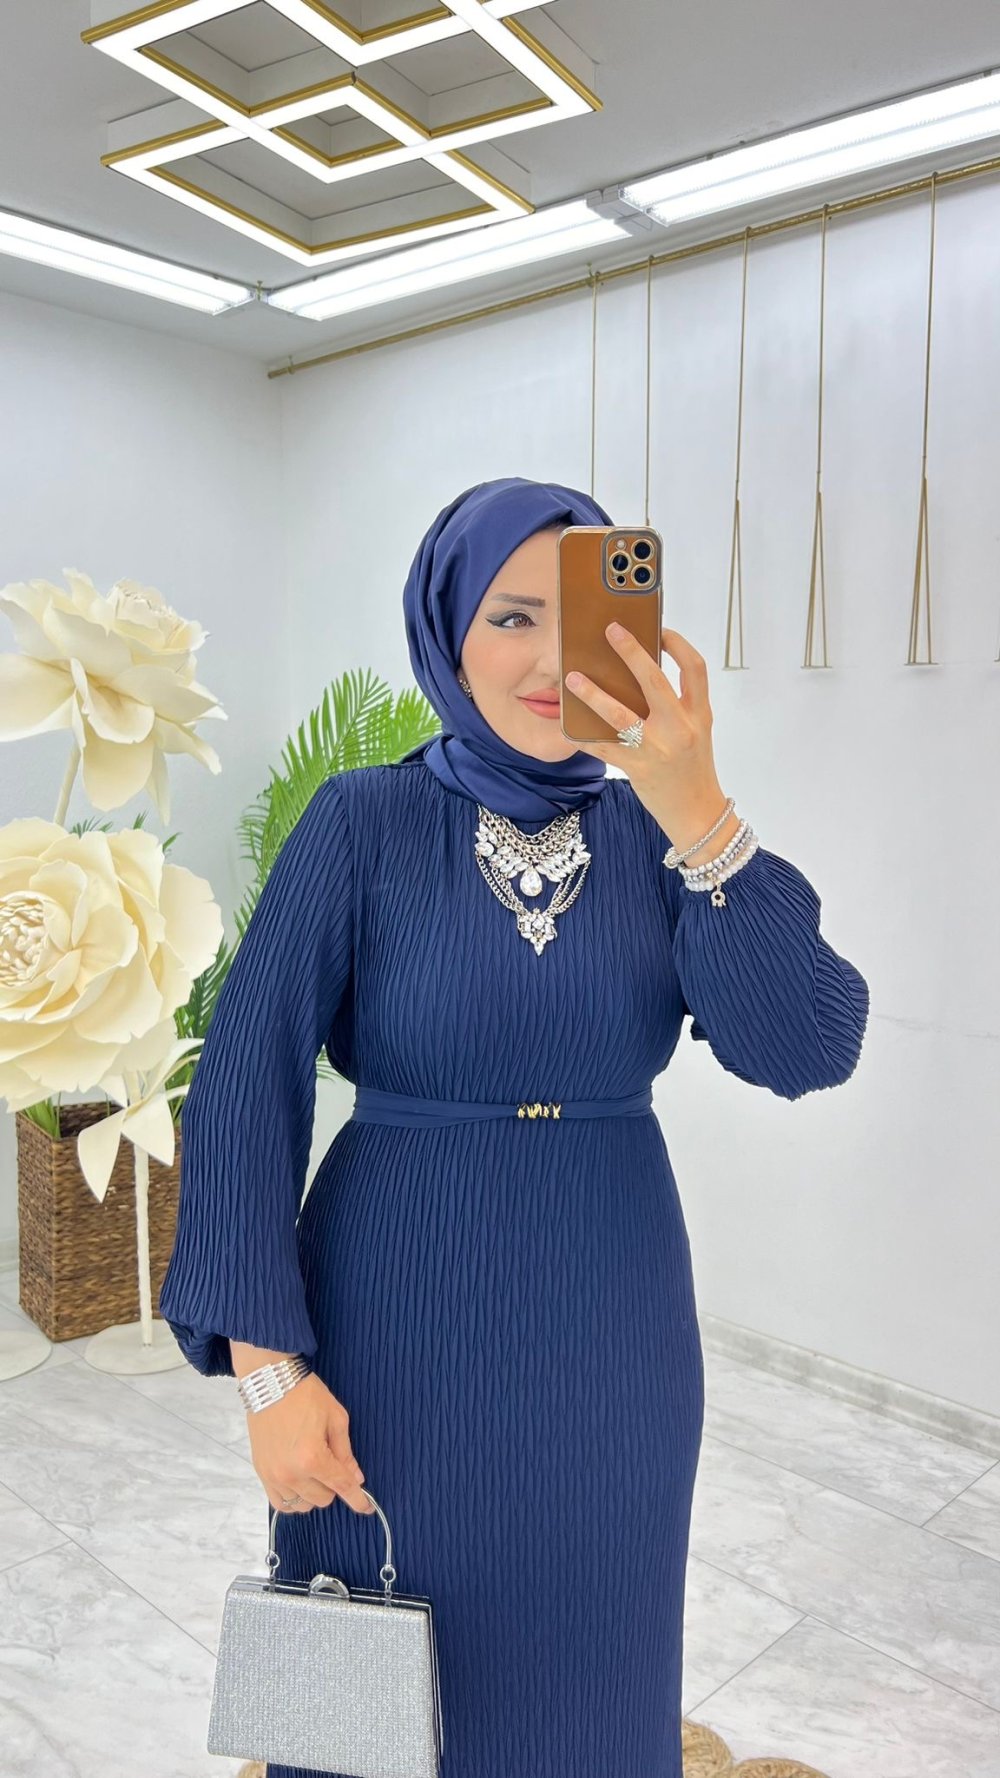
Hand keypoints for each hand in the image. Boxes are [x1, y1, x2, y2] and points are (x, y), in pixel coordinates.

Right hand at [246, 1372, 375, 1515]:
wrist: (269, 1381)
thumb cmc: (304, 1394)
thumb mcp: (336, 1418)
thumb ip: (346, 1453)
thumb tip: (356, 1478)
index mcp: (313, 1458)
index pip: (342, 1487)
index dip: (358, 1500)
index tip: (366, 1507)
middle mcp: (291, 1472)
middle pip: (323, 1500)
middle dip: (333, 1486)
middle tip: (332, 1464)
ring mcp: (273, 1475)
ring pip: (302, 1505)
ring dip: (313, 1493)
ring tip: (314, 1471)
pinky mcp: (261, 1473)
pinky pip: (280, 1503)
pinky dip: (293, 1498)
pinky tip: (300, 1482)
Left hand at [564, 624, 734, 854]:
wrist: (698, 813)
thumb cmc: (694, 768)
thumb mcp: (697, 731)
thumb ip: (678, 704)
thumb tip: (642, 673)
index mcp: (699, 714)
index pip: (695, 669)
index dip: (679, 644)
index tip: (661, 630)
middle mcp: (680, 728)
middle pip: (655, 682)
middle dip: (632, 652)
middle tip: (611, 630)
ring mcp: (657, 749)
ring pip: (620, 715)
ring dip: (593, 694)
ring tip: (572, 678)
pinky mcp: (637, 769)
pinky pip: (603, 748)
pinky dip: (584, 736)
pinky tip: (567, 725)